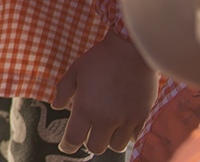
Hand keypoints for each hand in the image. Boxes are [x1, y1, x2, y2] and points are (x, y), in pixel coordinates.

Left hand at [56, 33, 156, 154]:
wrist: (131, 52)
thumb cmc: (100, 59)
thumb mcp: (75, 71)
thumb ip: (63, 91)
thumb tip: (57, 107)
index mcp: (86, 108)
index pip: (74, 139)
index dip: (68, 146)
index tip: (65, 147)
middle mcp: (107, 119)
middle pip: (96, 148)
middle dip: (89, 143)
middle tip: (87, 132)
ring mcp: (126, 120)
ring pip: (116, 147)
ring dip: (108, 140)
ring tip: (105, 128)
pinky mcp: (142, 117)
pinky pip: (133, 138)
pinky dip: (125, 135)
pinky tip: (121, 124)